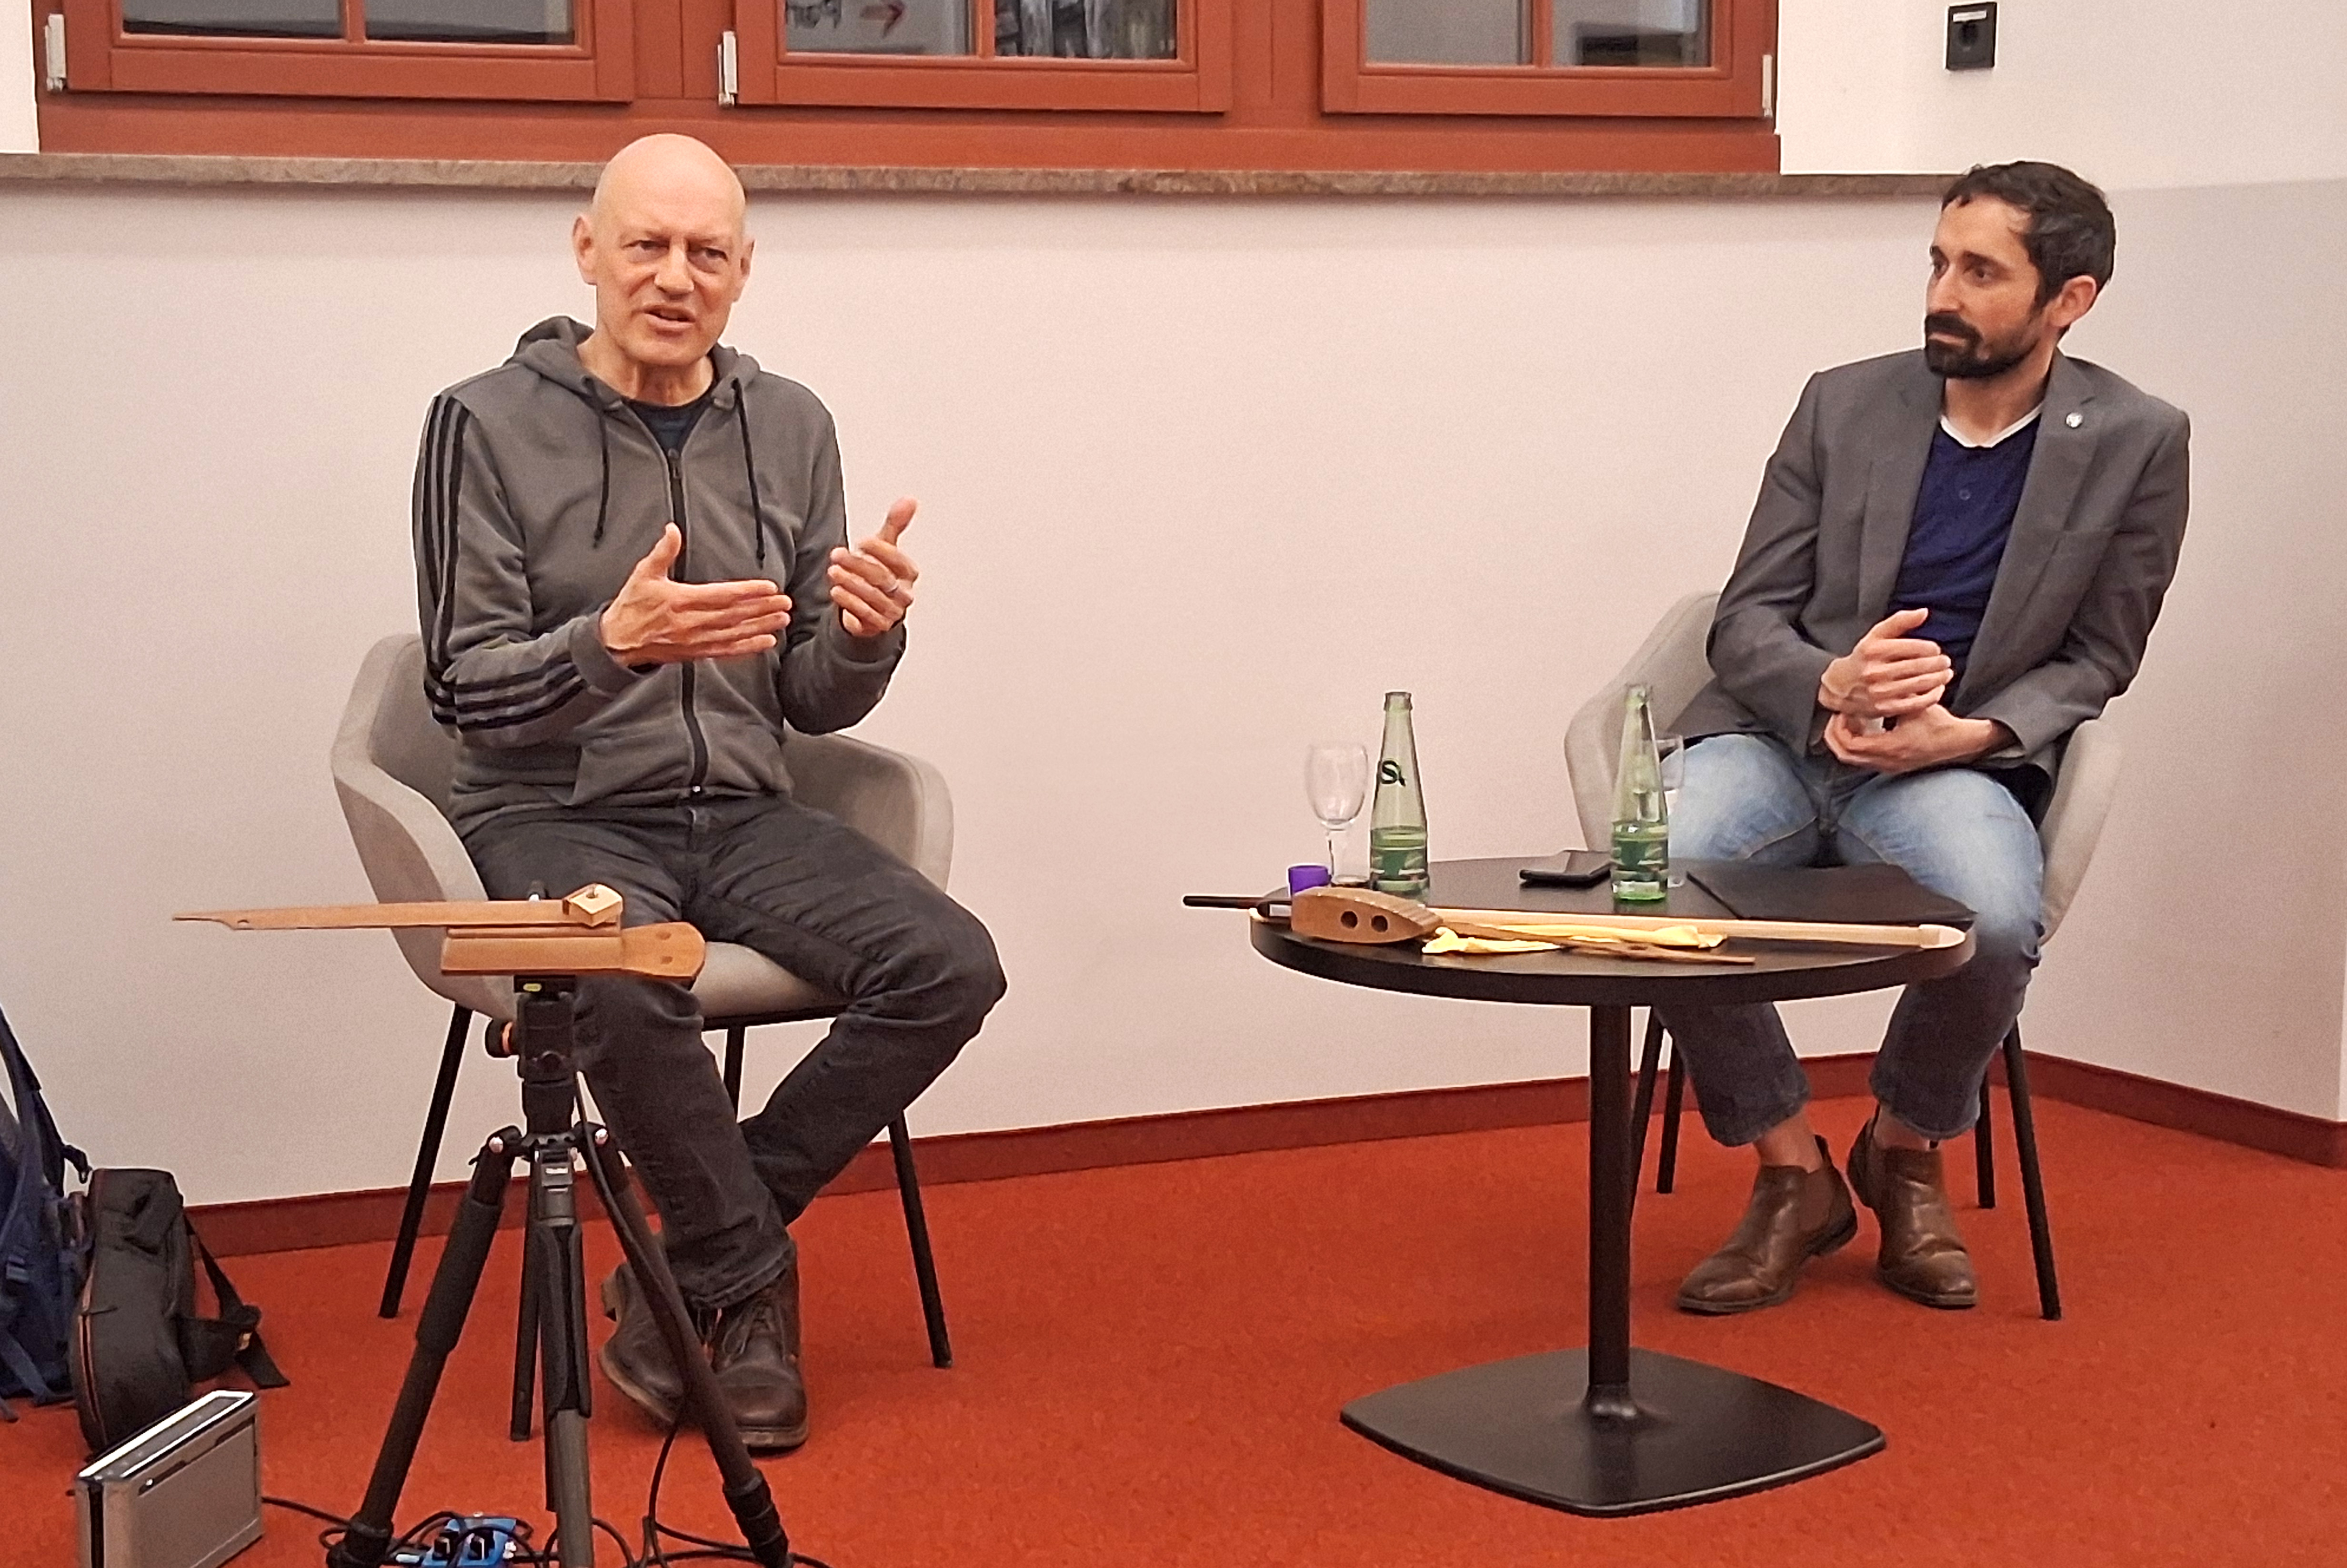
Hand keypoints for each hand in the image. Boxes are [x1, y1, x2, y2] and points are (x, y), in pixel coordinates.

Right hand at [599, 524, 793, 664]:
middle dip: (762, 609)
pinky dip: (747, 648)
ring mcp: (694, 641)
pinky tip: (766, 643)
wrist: (616, 643)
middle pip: (734, 616)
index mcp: (679, 601)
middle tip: (786, 603)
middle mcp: (690, 624)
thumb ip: (662, 553)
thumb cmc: (630, 606)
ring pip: (734, 634)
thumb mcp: (643, 574)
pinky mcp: (695, 653)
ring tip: (782, 620)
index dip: (747, 592)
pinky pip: (726, 652)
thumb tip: (672, 530)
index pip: (721, 596)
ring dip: (760, 627)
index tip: (769, 587)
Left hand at [830, 497, 919, 639]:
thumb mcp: (886, 547)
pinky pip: (866, 615)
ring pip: (873, 597)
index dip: (880, 550)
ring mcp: (893, 611)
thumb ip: (895, 524)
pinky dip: (850, 603)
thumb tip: (910, 500)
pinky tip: (836, 591)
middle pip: (883, 578)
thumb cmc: (880, 573)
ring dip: (851, 583)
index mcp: (909, 573)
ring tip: (833, 572)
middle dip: (858, 565)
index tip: (861, 541)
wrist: (873, 607)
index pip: (898, 560)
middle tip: (837, 554)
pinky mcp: (878, 626)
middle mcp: (904, 593)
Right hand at [1819, 608, 1952, 717]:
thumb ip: (1900, 621)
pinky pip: (1916, 703)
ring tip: (1946, 674)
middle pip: (1918, 666)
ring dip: (1939, 679)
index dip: (1931, 649)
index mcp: (1873, 651)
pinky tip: (1938, 689)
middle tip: (1945, 662)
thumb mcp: (1876, 636)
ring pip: (1920, 684)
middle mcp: (1875, 671)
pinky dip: (1932, 696)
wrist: (1842, 686)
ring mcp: (1879, 692)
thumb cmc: (1865, 658)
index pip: (1913, 648)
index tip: (1936, 650)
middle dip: (1938, 663)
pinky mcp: (1884, 708)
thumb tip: (1924, 612)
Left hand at [1823, 705, 2006, 774]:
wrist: (1958, 741)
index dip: (1840, 728)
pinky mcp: (1892, 766)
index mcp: (1890, 747)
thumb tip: (1876, 679)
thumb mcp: (1915, 705)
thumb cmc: (1939, 722)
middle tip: (1837, 718)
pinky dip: (1857, 746)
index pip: (1850, 744)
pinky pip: (1864, 759)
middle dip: (1836, 736)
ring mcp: (1889, 766)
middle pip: (1845, 755)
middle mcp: (1886, 761)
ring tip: (1850, 721)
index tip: (1843, 712)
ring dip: (1846, 741)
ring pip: (1853, 759)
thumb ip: (1895, 696)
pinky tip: (1864, 729)